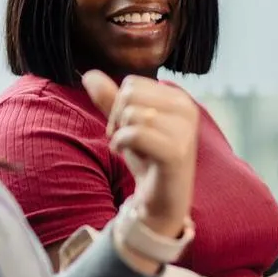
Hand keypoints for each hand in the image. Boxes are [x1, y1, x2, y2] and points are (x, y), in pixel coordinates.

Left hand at [82, 71, 197, 236]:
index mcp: (179, 99)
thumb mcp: (127, 126)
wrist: (161, 201)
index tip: (127, 129)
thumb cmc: (147, 160)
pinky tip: (126, 155)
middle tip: (126, 140)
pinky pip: (135, 133)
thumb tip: (90, 75)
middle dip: (118, 118)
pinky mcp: (176, 152)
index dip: (119, 106)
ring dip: (121, 134)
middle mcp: (187, 110)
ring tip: (130, 150)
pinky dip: (122, 144)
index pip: (132, 84)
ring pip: (132, 113)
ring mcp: (185, 131)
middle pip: (130, 94)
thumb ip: (110, 100)